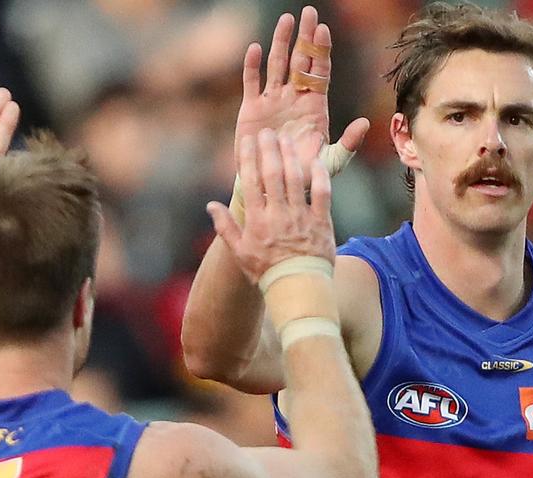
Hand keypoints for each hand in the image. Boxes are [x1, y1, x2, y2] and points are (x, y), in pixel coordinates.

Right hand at [207, 128, 333, 283]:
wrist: (298, 289)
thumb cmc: (267, 272)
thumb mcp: (240, 253)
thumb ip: (225, 227)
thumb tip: (210, 205)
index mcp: (257, 221)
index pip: (250, 183)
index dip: (249, 158)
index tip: (247, 141)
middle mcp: (278, 216)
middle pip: (273, 175)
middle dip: (269, 150)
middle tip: (268, 132)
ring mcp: (301, 218)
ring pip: (295, 180)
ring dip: (291, 156)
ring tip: (287, 139)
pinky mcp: (321, 222)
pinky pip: (321, 193)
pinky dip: (318, 176)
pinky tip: (314, 160)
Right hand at [234, 6, 367, 176]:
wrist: (273, 186)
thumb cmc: (304, 175)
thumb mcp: (329, 162)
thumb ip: (347, 144)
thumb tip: (365, 123)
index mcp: (315, 105)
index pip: (320, 72)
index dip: (322, 51)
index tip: (323, 30)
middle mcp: (294, 97)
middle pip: (301, 61)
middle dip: (305, 37)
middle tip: (309, 12)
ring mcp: (272, 100)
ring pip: (277, 65)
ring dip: (281, 43)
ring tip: (286, 20)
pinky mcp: (251, 109)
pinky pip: (252, 82)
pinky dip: (252, 65)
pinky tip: (255, 48)